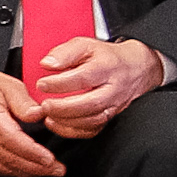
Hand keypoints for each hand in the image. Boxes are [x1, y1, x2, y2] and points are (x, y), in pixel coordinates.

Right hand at [0, 59, 63, 176]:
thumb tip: (39, 115)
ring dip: (29, 172)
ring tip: (50, 171)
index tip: (50, 159)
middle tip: (58, 169)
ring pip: (4, 166)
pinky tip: (32, 170)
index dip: (31, 152)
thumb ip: (24, 101)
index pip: (10, 139)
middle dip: (36, 167)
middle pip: (9, 157)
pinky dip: (17, 171)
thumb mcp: (8, 84)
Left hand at [30, 36, 161, 140]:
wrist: (134, 68)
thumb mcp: (86, 45)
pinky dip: (72, 130)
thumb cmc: (106, 58)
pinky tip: (57, 123)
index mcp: (106, 67)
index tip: (42, 84)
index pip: (84, 77)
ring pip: (92, 119)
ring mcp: (113, 106)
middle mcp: (112, 89)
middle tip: (44, 105)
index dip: (60, 83)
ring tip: (47, 115)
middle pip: (90, 103)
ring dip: (66, 121)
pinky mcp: (110, 118)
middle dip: (63, 107)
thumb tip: (47, 64)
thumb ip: (65, 53)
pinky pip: (92, 130)